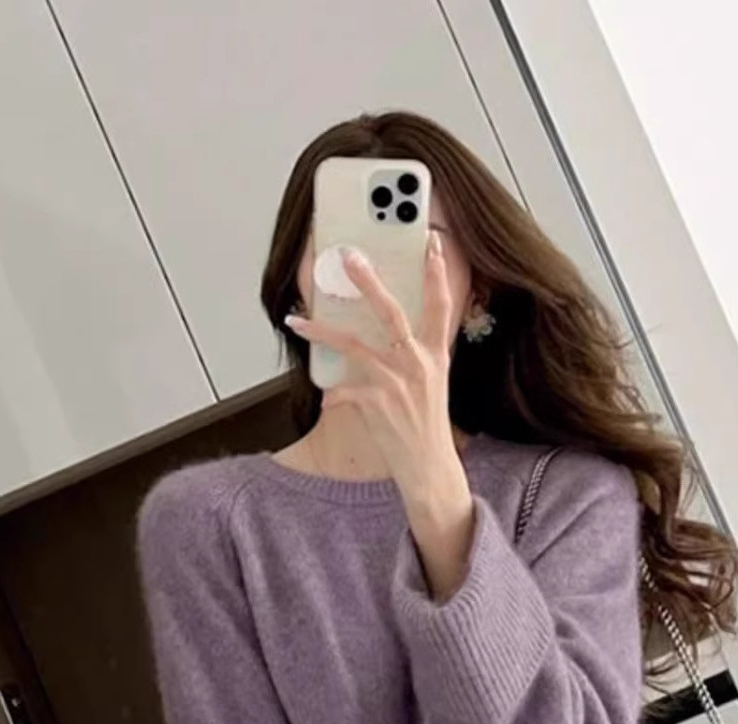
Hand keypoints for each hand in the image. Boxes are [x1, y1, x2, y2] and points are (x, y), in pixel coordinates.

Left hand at [287, 237, 474, 597]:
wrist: (428, 468)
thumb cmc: (425, 426)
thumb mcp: (430, 386)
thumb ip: (413, 355)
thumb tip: (380, 331)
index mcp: (436, 356)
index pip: (440, 306)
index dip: (436, 273)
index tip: (429, 241)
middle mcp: (419, 365)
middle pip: (392, 312)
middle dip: (369, 281)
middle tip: (349, 255)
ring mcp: (397, 383)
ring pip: (353, 345)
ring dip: (321, 329)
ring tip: (297, 317)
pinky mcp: (377, 404)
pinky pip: (343, 390)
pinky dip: (333, 394)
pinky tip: (330, 398)